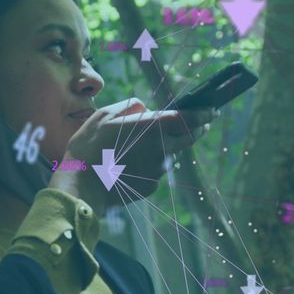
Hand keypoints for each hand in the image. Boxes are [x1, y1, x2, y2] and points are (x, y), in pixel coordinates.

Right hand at [48, 98, 213, 211]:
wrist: (81, 186)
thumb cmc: (89, 146)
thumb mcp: (103, 115)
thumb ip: (128, 106)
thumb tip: (144, 107)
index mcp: (152, 127)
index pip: (189, 118)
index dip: (203, 113)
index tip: (212, 110)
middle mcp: (161, 149)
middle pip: (188, 138)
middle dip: (197, 129)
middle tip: (199, 124)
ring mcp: (157, 170)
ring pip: (167, 154)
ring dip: (161, 148)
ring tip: (132, 148)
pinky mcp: (151, 186)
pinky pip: (153, 170)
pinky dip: (146, 165)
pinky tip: (125, 165)